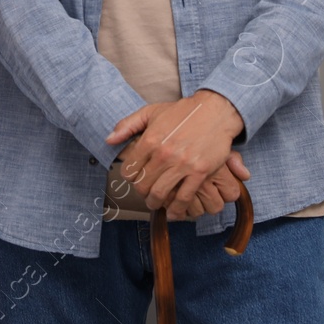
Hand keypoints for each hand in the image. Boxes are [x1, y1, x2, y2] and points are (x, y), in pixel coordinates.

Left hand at [105, 90, 245, 214]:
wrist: (215, 111)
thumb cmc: (183, 112)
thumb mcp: (152, 112)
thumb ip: (127, 125)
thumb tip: (109, 140)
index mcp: (150, 139)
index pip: (129, 171)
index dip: (130, 178)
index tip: (136, 178)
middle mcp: (164, 154)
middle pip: (143, 185)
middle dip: (142, 193)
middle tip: (146, 194)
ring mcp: (182, 164)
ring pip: (160, 194)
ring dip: (156, 204)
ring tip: (157, 204)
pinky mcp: (199, 172)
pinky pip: (183, 198)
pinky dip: (177, 209)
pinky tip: (174, 211)